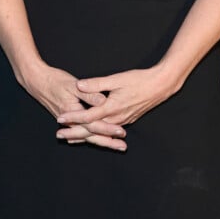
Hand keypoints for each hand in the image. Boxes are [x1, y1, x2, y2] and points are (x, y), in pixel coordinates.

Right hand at [22, 62, 126, 150]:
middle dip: (107, 141)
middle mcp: (70, 121)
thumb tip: (104, 101)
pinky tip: (94, 140)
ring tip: (115, 145)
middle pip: (91, 135)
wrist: (36, 80)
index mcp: (73, 112)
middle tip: (123, 147)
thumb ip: (89, 94)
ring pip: (86, 135)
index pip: (94, 125)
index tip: (121, 132)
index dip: (108, 128)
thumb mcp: (72, 84)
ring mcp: (67, 122)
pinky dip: (88, 137)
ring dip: (101, 141)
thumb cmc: (54, 80)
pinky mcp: (66, 119)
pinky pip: (79, 132)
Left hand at [56, 65, 178, 140]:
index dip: (73, 118)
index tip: (60, 119)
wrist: (160, 86)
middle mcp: (117, 119)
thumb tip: (79, 85)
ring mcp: (123, 121)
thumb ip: (97, 83)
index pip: (88, 116)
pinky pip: (108, 130)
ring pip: (100, 132)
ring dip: (84, 135)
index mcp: (112, 108)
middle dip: (75, 133)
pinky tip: (91, 133)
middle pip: (92, 130)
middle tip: (59, 135)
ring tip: (70, 138)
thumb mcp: (116, 79)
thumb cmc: (139, 80)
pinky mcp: (127, 119)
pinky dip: (97, 133)